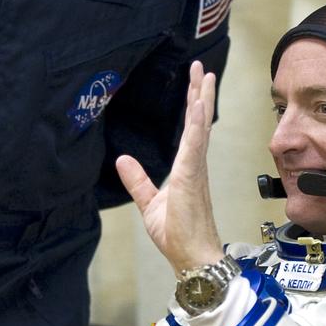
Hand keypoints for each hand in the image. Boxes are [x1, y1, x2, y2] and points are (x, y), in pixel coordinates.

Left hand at [116, 61, 222, 274]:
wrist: (191, 258)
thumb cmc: (178, 236)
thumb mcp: (149, 203)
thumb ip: (138, 180)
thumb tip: (123, 160)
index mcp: (188, 170)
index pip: (192, 131)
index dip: (193, 106)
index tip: (195, 84)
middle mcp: (195, 166)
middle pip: (200, 122)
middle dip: (199, 93)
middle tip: (201, 68)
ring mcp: (196, 170)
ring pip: (200, 128)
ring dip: (200, 100)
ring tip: (203, 76)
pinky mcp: (191, 178)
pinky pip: (195, 147)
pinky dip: (196, 125)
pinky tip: (198, 106)